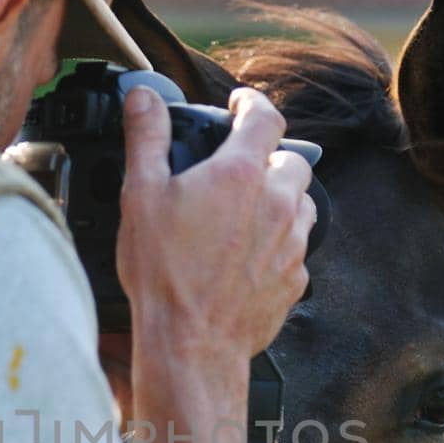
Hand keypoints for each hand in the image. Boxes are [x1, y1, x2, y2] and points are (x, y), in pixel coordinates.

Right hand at [116, 86, 314, 361]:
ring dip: (281, 199)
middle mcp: (276, 204)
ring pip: (303, 204)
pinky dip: (279, 243)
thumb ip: (147, 138)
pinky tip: (249, 256)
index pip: (264, 116)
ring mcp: (291, 244)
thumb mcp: (140, 196)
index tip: (240, 105)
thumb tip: (144, 98)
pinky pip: (297, 249)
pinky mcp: (295, 280)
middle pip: (293, 160)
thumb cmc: (164, 275)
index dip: (251, 103)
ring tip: (247, 212)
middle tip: (239, 168)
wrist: (191, 344)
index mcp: (240, 174)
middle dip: (270, 156)